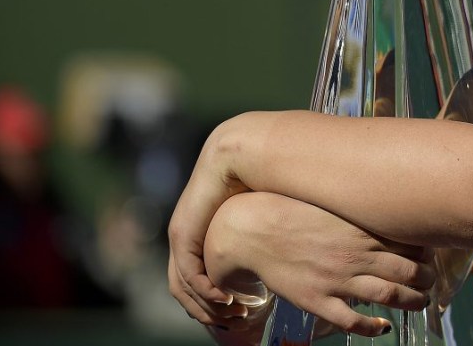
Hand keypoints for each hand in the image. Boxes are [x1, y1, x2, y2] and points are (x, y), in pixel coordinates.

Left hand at [167, 120, 251, 328]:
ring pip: (182, 287)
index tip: (243, 311)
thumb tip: (290, 251)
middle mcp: (187, 234)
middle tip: (237, 322)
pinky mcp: (183, 233)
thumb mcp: (262, 214)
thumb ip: (264, 234)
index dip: (217, 299)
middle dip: (210, 310)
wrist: (248, 150)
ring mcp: (181, 235)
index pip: (199, 276)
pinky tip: (227, 299)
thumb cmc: (265, 176)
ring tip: (234, 315)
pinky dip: (205, 292)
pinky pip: (188, 274)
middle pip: (185, 288)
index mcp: (204, 230)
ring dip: (207, 307)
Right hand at [202, 191, 435, 336]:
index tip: (432, 253)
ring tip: (421, 302)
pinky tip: (383, 327)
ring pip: (389, 295)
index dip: (427, 250)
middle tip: (432, 280)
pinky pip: (353, 320)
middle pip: (408, 270)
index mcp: (360, 229)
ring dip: (412, 301)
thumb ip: (360, 213)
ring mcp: (337, 280)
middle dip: (427, 278)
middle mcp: (354, 255)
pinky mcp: (318, 300)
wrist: (253, 230)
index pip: (409, 242)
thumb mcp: (333, 206)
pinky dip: (374, 326)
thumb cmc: (292, 212)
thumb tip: (386, 207)